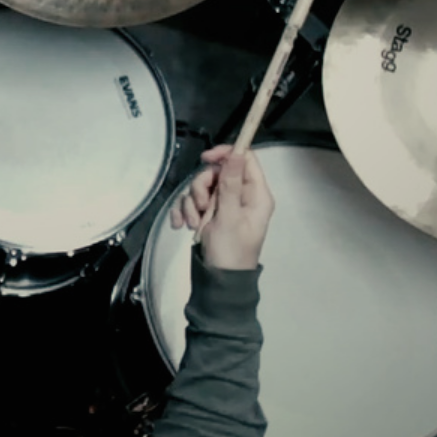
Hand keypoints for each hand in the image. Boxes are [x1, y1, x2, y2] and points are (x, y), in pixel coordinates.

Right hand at [168, 146, 272, 270]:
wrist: (217, 283)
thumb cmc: (230, 251)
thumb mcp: (229, 216)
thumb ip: (231, 183)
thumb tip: (237, 152)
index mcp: (256, 195)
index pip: (246, 160)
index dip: (227, 154)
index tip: (206, 159)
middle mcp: (241, 197)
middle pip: (218, 173)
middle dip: (202, 187)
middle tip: (201, 206)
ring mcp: (223, 207)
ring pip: (202, 187)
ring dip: (191, 203)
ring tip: (193, 223)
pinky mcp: (207, 216)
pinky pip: (191, 203)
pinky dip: (184, 212)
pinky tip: (181, 226)